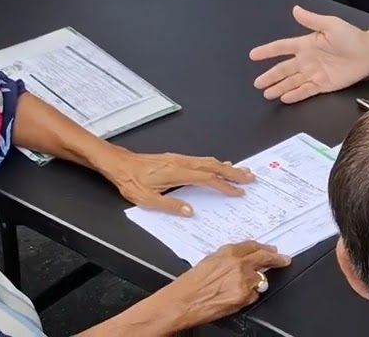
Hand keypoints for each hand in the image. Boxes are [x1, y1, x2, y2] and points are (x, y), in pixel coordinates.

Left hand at [97, 145, 254, 214]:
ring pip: (208, 161)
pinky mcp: (176, 158)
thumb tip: (190, 211)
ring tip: (241, 171)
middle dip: (233, 173)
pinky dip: (215, 163)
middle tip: (250, 178)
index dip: (225, 186)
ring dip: (226, 167)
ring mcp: (179, 159)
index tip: (238, 192)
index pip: (207, 179)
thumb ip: (170, 205)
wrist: (119, 163)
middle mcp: (181, 163)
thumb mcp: (147, 199)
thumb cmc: (130, 181)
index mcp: (177, 173)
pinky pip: (201, 160)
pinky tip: (219, 165)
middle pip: (213, 166)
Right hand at [159, 242, 290, 326]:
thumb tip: (240, 260)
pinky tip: (235, 298)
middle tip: (284, 259)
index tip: (272, 250)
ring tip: (244, 287)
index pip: (253, 246)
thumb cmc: (190, 284)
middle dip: (276, 259)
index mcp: (228, 252)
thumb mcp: (208, 262)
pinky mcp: (244, 296)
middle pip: (264, 258)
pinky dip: (248, 296)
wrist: (183, 302)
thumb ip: (227, 259)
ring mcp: (243, 280)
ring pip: (260, 279)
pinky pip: (253, 296)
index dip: (264, 248)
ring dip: (257, 282)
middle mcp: (238, 264)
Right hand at [249, 5, 368, 103]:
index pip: (282, 48)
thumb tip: (295, 9)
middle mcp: (307, 60)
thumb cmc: (350, 37)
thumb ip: (311, 20)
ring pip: (292, 82)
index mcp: (306, 44)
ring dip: (279, 87)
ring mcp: (314, 73)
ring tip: (267, 94)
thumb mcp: (330, 25)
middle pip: (284, 69)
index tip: (253, 55)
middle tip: (257, 83)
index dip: (267, 51)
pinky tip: (285, 98)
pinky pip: (306, 90)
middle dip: (270, 76)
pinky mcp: (323, 84)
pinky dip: (295, 95)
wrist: (368, 53)